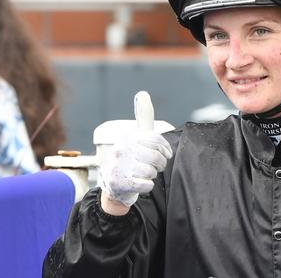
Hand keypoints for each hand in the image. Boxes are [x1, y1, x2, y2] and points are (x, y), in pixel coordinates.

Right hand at [98, 92, 172, 211]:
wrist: (113, 186)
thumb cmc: (130, 159)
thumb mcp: (136, 138)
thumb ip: (143, 119)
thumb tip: (143, 94)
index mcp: (128, 137)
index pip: (156, 140)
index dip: (165, 149)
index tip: (166, 155)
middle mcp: (122, 149)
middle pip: (156, 157)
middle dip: (160, 164)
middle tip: (156, 167)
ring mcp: (119, 166)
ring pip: (151, 172)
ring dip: (152, 175)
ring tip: (145, 175)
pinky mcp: (120, 182)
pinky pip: (147, 185)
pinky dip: (147, 186)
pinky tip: (140, 183)